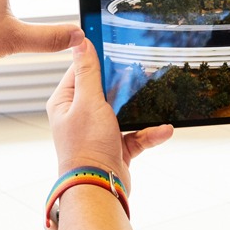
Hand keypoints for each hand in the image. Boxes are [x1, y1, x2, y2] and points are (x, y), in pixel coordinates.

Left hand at [47, 38, 172, 192]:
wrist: (98, 188)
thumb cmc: (86, 147)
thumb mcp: (88, 102)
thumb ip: (88, 72)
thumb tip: (80, 42)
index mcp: (66, 101)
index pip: (80, 70)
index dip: (97, 57)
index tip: (116, 44)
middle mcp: (80, 115)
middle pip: (105, 88)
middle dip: (124, 82)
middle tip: (142, 67)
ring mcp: (99, 131)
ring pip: (123, 110)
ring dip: (141, 109)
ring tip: (157, 98)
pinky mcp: (116, 146)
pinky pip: (136, 134)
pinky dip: (150, 132)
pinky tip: (164, 130)